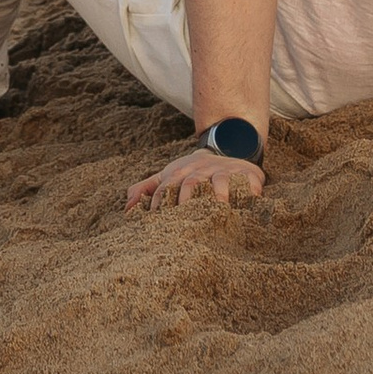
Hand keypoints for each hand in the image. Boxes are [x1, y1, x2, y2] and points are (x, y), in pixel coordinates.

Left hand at [126, 142, 263, 213]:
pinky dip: (245, 194)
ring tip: (217, 211)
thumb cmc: (193, 171)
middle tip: (184, 225)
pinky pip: (245, 183)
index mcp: (179, 173)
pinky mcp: (245, 175)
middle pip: (190, 184)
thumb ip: (146, 189)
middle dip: (186, 201)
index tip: (157, 226)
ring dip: (215, 197)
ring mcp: (222, 172)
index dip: (161, 206)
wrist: (227, 147)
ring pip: (217, 182)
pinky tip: (243, 208)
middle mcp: (200, 171)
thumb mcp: (169, 175)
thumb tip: (127, 209)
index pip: (166, 188)